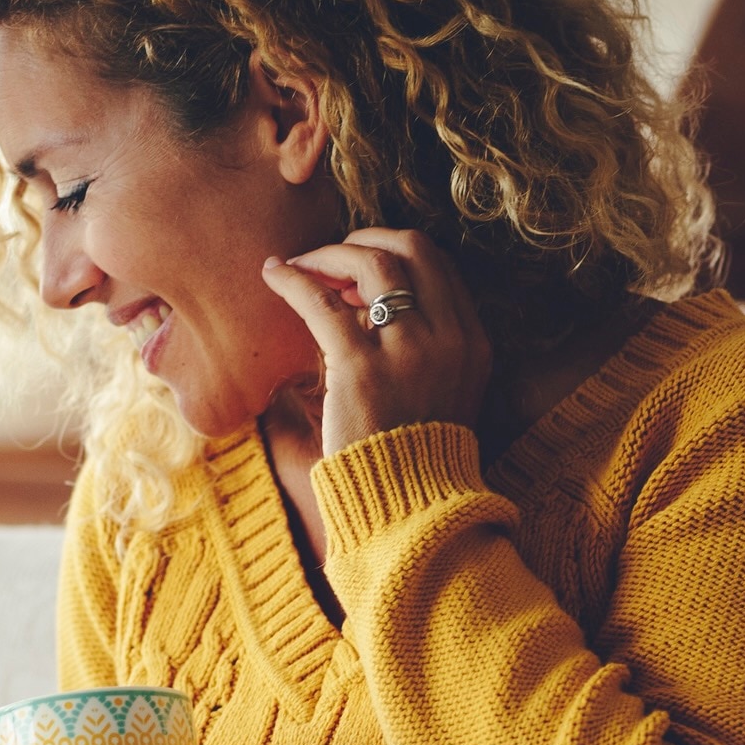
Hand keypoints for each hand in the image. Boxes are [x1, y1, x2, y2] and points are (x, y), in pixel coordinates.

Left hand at [259, 227, 491, 455]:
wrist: (407, 504)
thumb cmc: (411, 454)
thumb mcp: (440, 391)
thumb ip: (422, 346)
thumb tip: (366, 305)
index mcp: (472, 340)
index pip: (436, 263)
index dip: (394, 252)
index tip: (359, 267)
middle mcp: (448, 337)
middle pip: (410, 248)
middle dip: (365, 240)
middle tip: (330, 256)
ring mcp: (407, 350)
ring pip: (370, 264)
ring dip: (329, 255)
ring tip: (300, 265)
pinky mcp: (361, 368)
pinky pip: (323, 303)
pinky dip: (294, 281)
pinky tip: (273, 274)